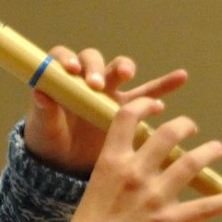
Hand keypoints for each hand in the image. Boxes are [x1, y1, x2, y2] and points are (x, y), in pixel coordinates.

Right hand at [16, 96, 221, 221]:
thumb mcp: (97, 184)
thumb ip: (117, 167)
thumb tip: (137, 157)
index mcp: (113, 161)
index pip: (128, 117)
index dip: (146, 105)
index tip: (159, 106)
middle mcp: (135, 173)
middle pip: (169, 134)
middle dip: (186, 125)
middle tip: (192, 128)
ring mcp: (154, 197)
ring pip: (191, 162)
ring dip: (209, 151)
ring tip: (217, 148)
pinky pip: (206, 208)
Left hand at [22, 46, 188, 174]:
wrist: (65, 164)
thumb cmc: (49, 141)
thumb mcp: (43, 129)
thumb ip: (43, 111)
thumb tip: (40, 93)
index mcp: (63, 80)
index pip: (63, 58)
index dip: (67, 59)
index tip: (71, 70)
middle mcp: (86, 80)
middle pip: (94, 60)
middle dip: (96, 67)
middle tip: (96, 84)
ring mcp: (109, 92)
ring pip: (120, 71)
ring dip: (125, 68)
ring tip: (129, 74)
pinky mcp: (127, 108)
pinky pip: (148, 93)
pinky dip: (164, 85)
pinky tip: (181, 77)